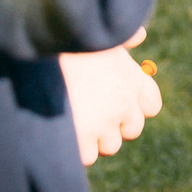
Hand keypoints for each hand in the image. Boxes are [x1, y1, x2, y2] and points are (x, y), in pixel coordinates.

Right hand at [57, 31, 160, 167]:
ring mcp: (104, 123)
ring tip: (74, 118)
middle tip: (92, 112)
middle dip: (116, 126)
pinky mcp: (82, 139)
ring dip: (96, 139)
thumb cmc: (67, 40)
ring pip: (110, 146)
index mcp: (131, 77)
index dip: (137, 106)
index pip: (151, 105)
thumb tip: (140, 36)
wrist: (39, 48)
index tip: (118, 101)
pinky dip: (77, 149)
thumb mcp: (99, 35)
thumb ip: (124, 38)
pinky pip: (88, 156)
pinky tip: (62, 129)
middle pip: (133, 129)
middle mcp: (124, 103)